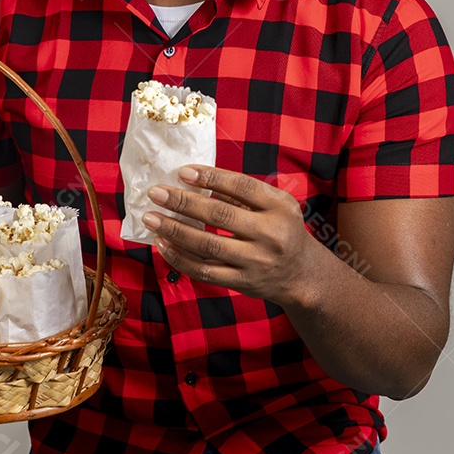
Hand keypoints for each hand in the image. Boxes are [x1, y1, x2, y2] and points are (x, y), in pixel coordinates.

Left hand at [142, 165, 315, 307]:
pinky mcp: (242, 282)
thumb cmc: (282, 230)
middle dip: (183, 202)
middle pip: (219, 215)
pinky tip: (164, 245)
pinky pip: (204, 271)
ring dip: (174, 230)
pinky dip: (180, 258)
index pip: (241, 186)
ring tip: (151, 218)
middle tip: (156, 193)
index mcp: (279, 206)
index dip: (211, 177)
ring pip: (206, 245)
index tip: (183, 171)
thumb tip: (198, 180)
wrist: (302, 276)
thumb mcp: (276, 205)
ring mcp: (255, 261)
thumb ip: (243, 193)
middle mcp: (269, 234)